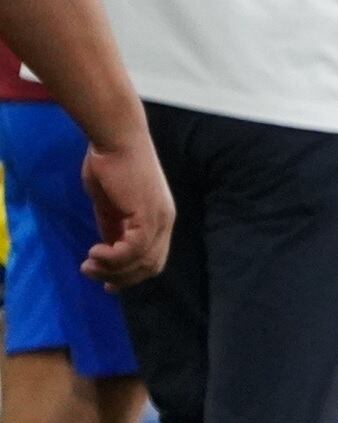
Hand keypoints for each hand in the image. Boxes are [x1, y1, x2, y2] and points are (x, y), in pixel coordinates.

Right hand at [80, 133, 174, 287]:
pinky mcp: (148, 214)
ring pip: (141, 262)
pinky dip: (112, 258)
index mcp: (159, 218)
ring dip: (111, 270)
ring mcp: (159, 218)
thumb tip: (108, 250)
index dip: (131, 276)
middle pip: (150, 267)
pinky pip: (133, 250)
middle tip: (90, 272)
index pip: (153, 259)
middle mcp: (165, 220)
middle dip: (119, 278)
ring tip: (88, 264)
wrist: (116, 140)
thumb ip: (113, 227)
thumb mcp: (111, 205)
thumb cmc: (111, 166)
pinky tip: (94, 252)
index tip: (106, 282)